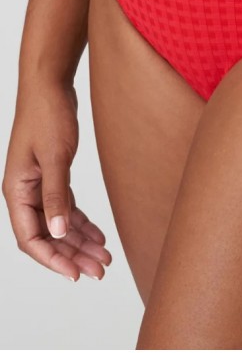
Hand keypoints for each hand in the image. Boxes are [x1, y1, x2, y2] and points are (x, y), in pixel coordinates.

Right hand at [2, 81, 111, 280]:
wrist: (51, 87)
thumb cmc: (49, 116)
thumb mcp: (55, 157)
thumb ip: (56, 195)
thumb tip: (56, 233)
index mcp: (17, 191)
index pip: (31, 239)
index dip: (53, 259)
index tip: (76, 275)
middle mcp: (25, 192)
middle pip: (48, 235)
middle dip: (73, 254)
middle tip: (100, 269)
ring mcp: (38, 184)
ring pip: (58, 223)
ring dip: (80, 240)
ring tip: (104, 256)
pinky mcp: (53, 175)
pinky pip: (65, 207)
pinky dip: (81, 221)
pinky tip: (98, 233)